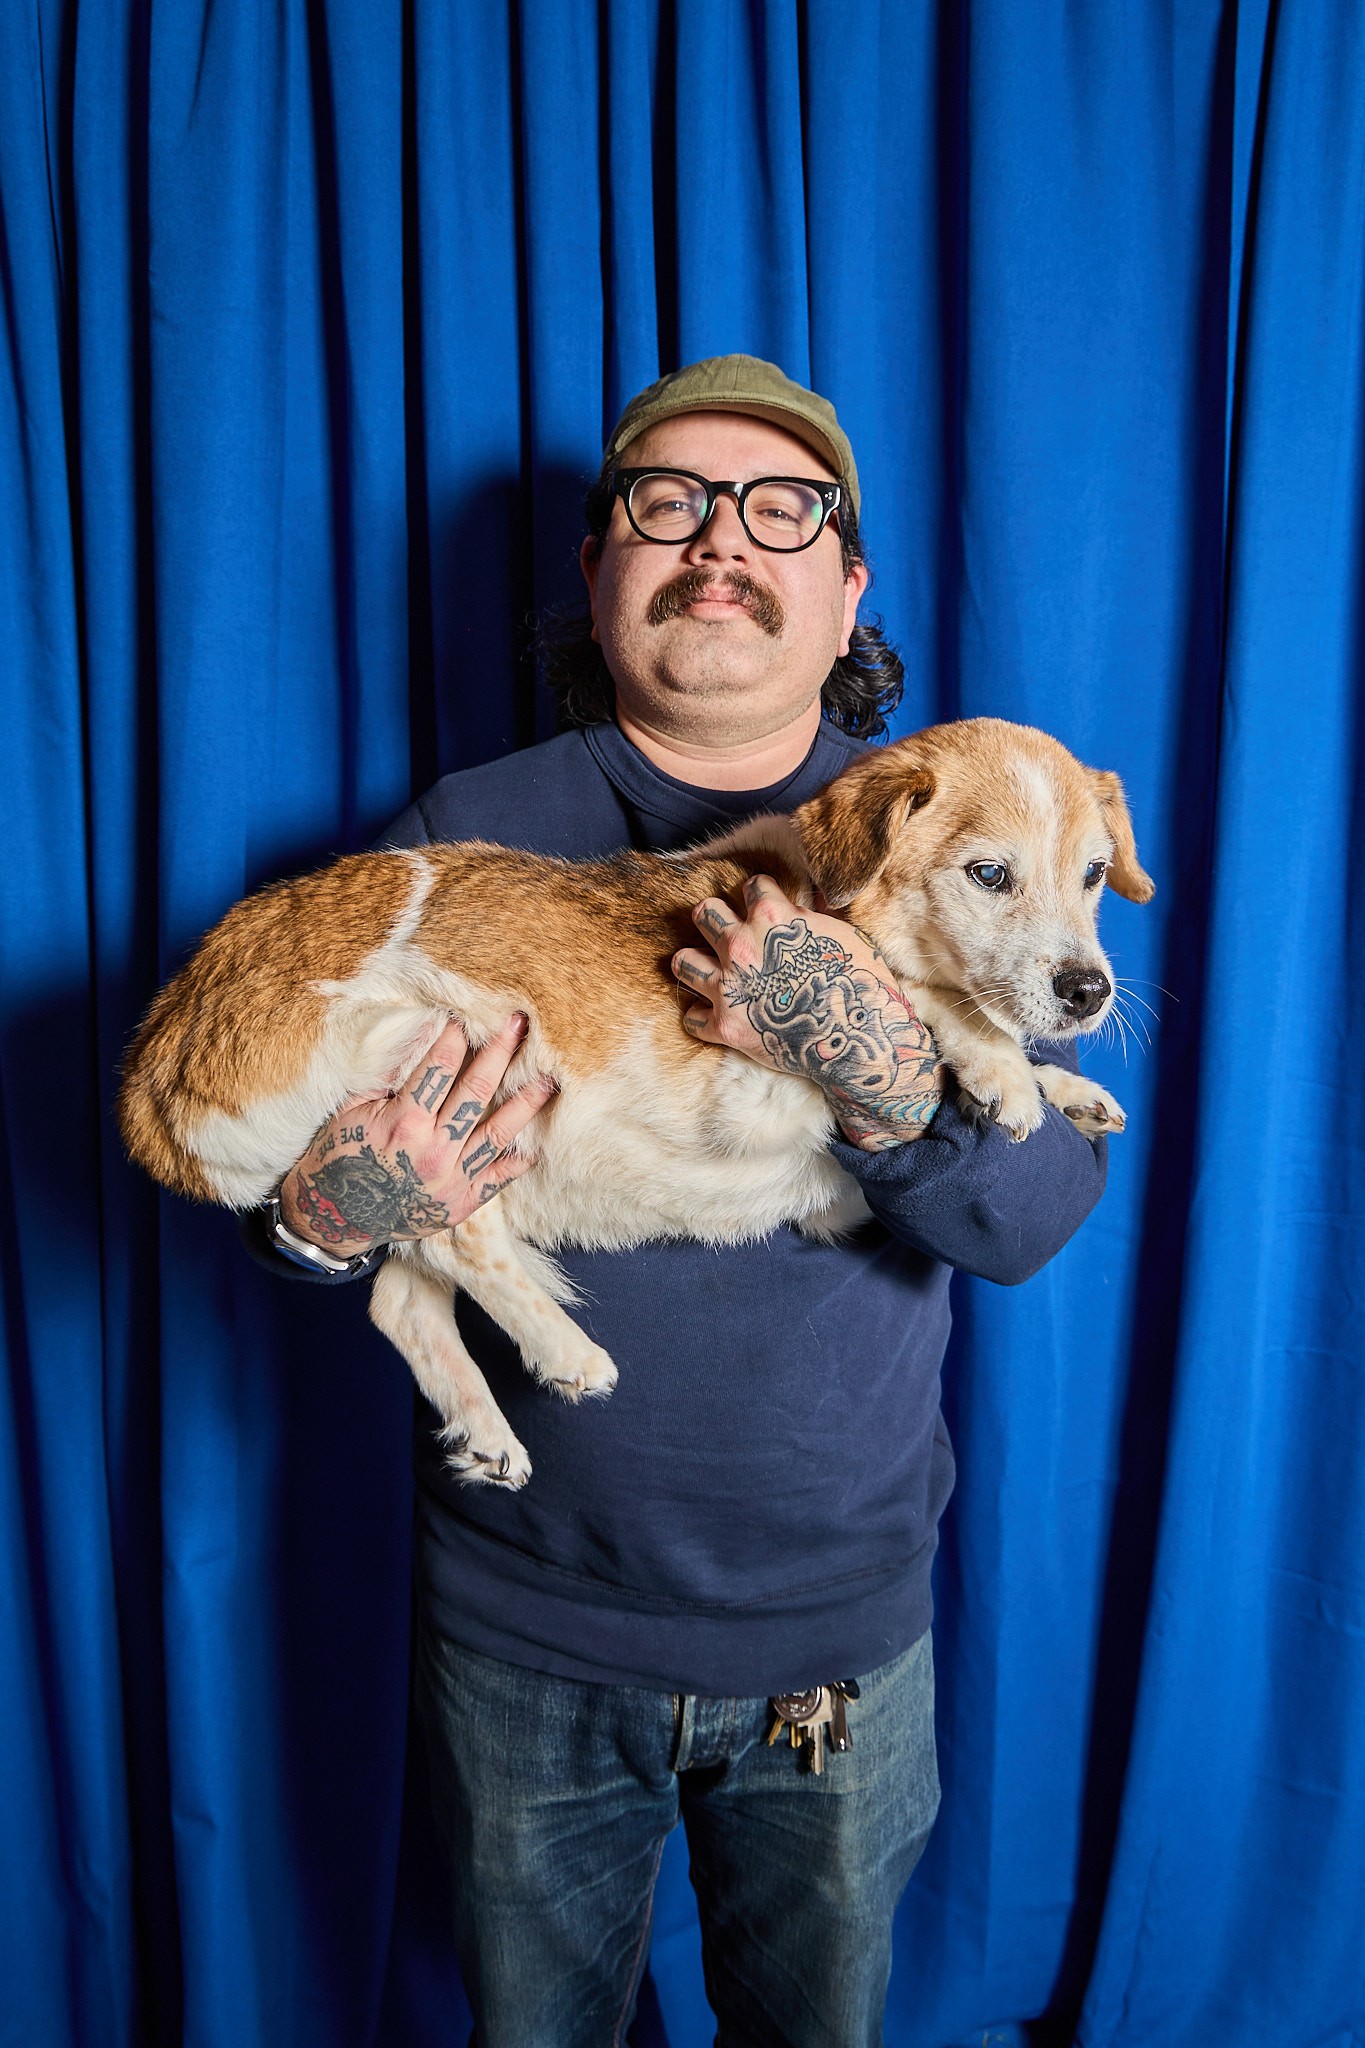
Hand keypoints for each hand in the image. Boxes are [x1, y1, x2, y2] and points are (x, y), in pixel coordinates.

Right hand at [278, 1013, 555, 1250]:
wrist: (335, 1219)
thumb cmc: (340, 1156)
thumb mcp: (350, 1111)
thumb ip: (384, 1077)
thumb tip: (416, 1037)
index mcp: (402, 1123)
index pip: (439, 1068)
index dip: (455, 1037)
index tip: (469, 1014)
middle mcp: (433, 1150)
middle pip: (477, 1091)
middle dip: (500, 1052)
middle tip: (520, 1023)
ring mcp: (452, 1179)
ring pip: (499, 1132)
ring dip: (526, 1102)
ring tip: (550, 1079)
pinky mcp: (462, 1203)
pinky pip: (499, 1177)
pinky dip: (519, 1160)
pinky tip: (538, 1141)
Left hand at [671, 874, 942, 1150]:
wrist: (857, 1039)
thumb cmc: (858, 982)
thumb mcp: (840, 933)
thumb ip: (806, 916)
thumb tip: (798, 903)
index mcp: (772, 917)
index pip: (751, 886)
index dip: (761, 896)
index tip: (766, 910)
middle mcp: (742, 946)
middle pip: (704, 913)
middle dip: (715, 920)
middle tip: (727, 933)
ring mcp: (730, 987)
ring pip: (684, 962)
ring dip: (696, 964)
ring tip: (708, 969)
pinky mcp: (725, 1026)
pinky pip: (692, 1017)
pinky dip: (703, 1017)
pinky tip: (717, 1014)